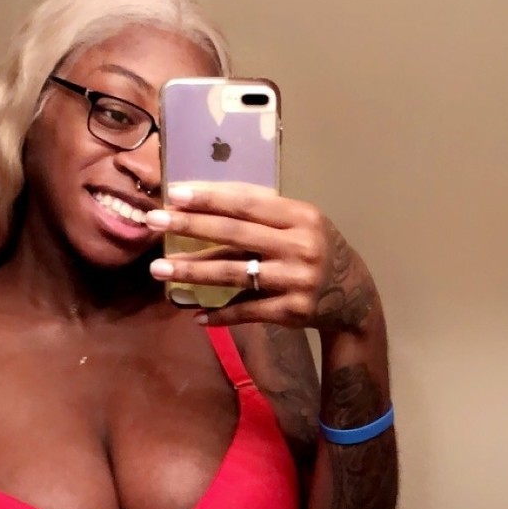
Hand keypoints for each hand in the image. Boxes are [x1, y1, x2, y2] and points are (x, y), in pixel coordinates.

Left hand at [146, 183, 377, 334]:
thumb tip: (205, 203)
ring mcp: (296, 280)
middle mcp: (300, 246)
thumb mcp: (301, 223)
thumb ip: (263, 214)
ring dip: (192, 272)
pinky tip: (196, 314)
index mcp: (300, 216)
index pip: (246, 203)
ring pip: (234, 273)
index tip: (173, 194)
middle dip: (189, 227)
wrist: (354, 295)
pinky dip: (221, 314)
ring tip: (159, 269)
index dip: (209, 198)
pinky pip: (248, 311)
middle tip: (153, 222)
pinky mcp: (293, 311)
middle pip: (235, 234)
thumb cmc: (317, 249)